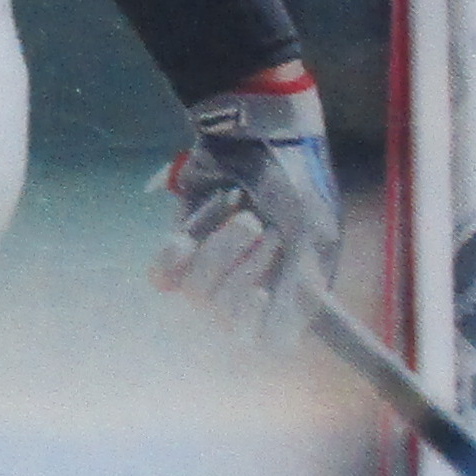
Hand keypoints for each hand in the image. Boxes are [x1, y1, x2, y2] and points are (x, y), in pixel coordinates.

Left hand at [153, 75, 338, 342]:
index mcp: (291, 293)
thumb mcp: (310, 231)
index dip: (256, 324)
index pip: (268, 342)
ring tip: (235, 208)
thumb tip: (278, 347)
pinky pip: (165, 278)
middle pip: (228, 320)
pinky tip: (187, 232)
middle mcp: (252, 289)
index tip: (255, 292)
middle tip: (256, 225)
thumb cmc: (293, 179)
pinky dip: (175, 254)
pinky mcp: (181, 251)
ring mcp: (214, 272)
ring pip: (197, 296)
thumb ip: (297, 289)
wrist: (252, 128)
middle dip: (241, 268)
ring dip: (216, 249)